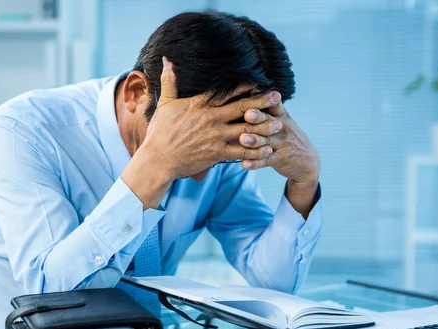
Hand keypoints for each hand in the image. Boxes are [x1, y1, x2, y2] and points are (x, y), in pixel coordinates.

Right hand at [139, 57, 279, 179]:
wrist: (157, 159)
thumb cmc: (159, 132)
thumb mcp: (164, 103)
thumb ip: (169, 81)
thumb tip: (168, 60)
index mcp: (199, 104)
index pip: (226, 92)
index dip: (244, 86)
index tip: (258, 82)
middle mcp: (210, 118)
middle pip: (242, 108)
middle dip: (262, 102)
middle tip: (278, 97)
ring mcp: (215, 136)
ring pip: (246, 130)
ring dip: (264, 127)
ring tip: (280, 124)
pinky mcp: (216, 154)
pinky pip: (241, 152)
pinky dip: (255, 151)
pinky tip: (268, 149)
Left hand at [238, 98, 320, 216]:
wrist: (307, 161)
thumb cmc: (287, 136)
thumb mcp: (282, 119)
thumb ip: (268, 108)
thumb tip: (248, 90)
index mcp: (281, 115)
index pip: (274, 104)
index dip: (265, 97)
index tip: (253, 90)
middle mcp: (282, 127)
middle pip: (268, 121)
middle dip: (258, 118)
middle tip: (247, 114)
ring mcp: (282, 144)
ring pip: (266, 141)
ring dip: (254, 140)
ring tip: (242, 139)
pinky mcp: (279, 159)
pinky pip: (265, 161)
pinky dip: (254, 163)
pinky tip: (244, 164)